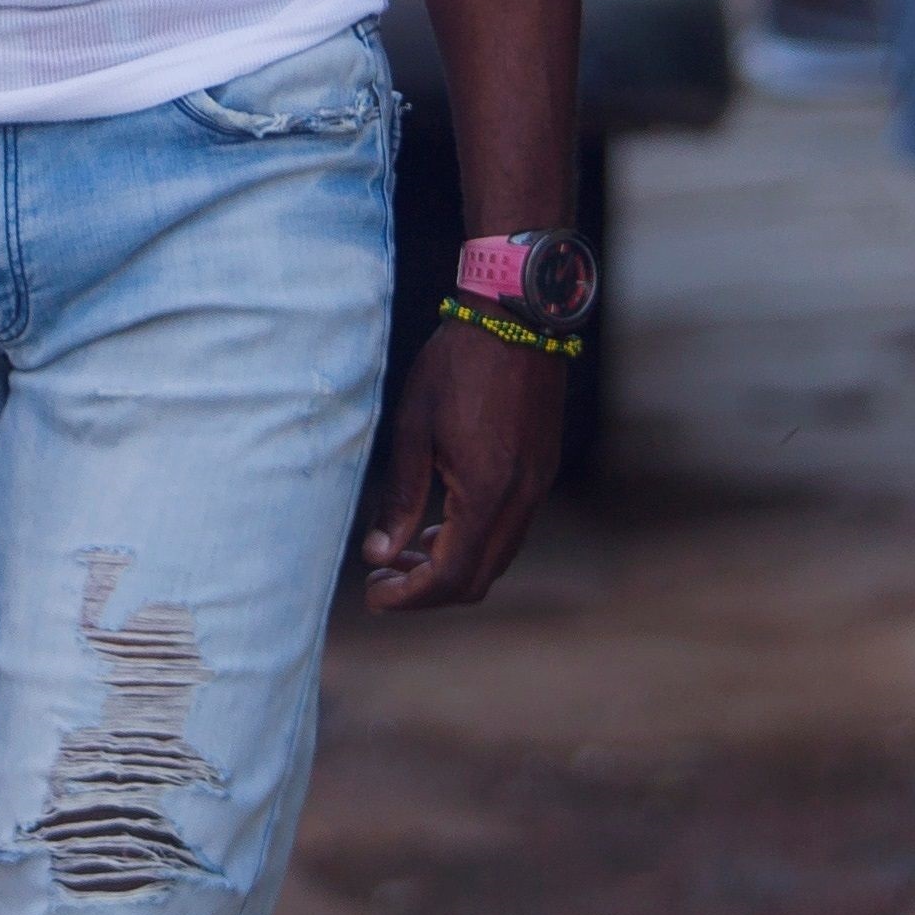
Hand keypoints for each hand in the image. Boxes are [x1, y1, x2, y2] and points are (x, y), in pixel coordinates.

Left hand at [361, 312, 561, 608]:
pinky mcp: (541, 471)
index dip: (409, 596)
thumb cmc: (456, 365)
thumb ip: (400, 498)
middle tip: (382, 581)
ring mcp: (537, 487)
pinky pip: (509, 530)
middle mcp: (520, 500)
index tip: (374, 596)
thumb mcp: (414, 428)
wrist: (516, 318)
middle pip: (477, 579)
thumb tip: (378, 555)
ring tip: (403, 554)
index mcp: (487, 493)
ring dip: (451, 567)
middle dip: (427, 591)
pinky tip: (439, 524)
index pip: (450, 575)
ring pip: (496, 558)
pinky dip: (473, 541)